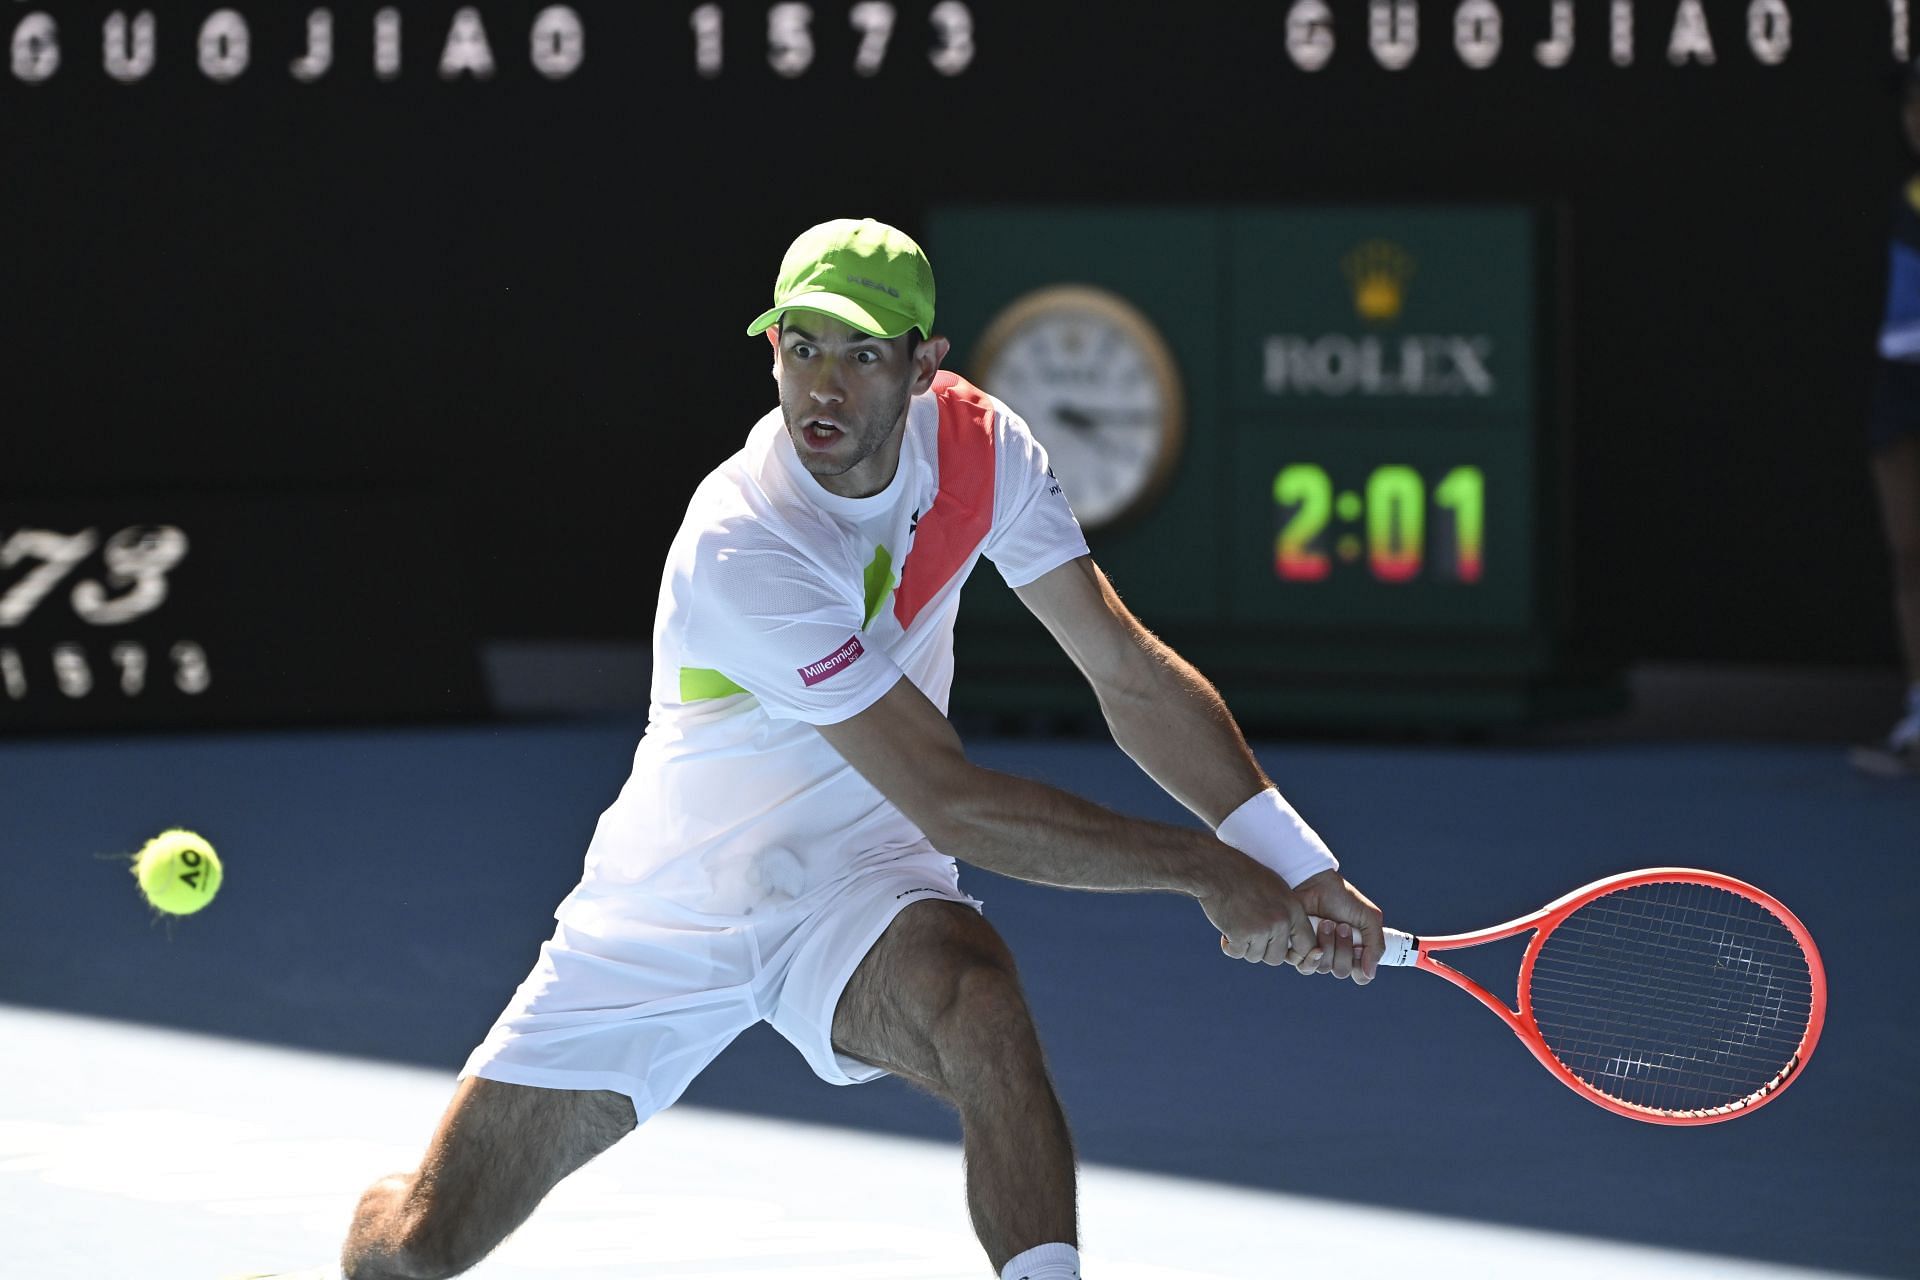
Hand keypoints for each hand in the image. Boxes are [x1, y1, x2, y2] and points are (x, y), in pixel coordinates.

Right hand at [1200, 860, 1316, 967]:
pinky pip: (1237, 953)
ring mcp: (1261, 929)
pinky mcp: (1241, 934)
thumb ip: (1287, 914)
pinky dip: (1229, 945)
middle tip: (1250, 936)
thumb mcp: (1276, 890)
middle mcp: (1281, 921)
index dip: (1294, 952)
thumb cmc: (1244, 876)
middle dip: (1262, 951)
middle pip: (1277, 957)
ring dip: (1244, 946)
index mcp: (1294, 910)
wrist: (1217, 869)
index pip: (1307, 945)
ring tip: (1236, 925)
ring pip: (1255, 956)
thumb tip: (1292, 941)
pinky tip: (1225, 930)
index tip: (1280, 949)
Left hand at [1289, 869, 1384, 984]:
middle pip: (1341, 971)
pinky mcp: (1299, 949)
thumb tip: (1370, 974)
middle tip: (1341, 925)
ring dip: (1328, 944)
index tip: (1359, 947)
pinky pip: (1305, 965)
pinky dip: (1311, 950)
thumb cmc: (1343, 897)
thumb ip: (1376, 946)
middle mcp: (1335, 954)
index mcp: (1354, 950)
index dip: (1360, 965)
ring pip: (1324, 968)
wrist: (1315, 883)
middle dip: (1343, 948)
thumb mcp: (1369, 918)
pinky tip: (1315, 929)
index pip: (1360, 975)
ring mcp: (1317, 952)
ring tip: (1326, 922)